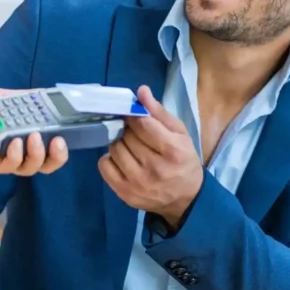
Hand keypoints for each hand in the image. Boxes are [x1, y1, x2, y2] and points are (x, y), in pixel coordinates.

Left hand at [0, 88, 68, 174]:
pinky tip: (15, 142)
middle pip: (45, 164)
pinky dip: (14, 156)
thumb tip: (45, 93)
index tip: (67, 132)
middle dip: (57, 157)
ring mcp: (3, 158)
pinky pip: (7, 166)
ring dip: (36, 155)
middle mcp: (16, 151)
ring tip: (34, 138)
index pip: (49, 148)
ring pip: (29, 168)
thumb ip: (21, 97)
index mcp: (22, 136)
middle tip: (58, 142)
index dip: (61, 146)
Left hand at [98, 85, 202, 226]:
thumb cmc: (183, 161)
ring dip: (120, 144)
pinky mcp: (124, 193)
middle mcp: (154, 167)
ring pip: (114, 148)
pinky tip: (122, 160)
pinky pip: (104, 166)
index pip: (142, 123)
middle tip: (136, 135)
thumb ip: (160, 113)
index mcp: (172, 150)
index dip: (134, 115)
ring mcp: (137, 182)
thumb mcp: (180, 134)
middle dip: (129, 131)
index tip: (134, 116)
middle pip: (127, 136)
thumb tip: (141, 91)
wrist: (185, 198)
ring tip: (130, 147)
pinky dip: (110, 159)